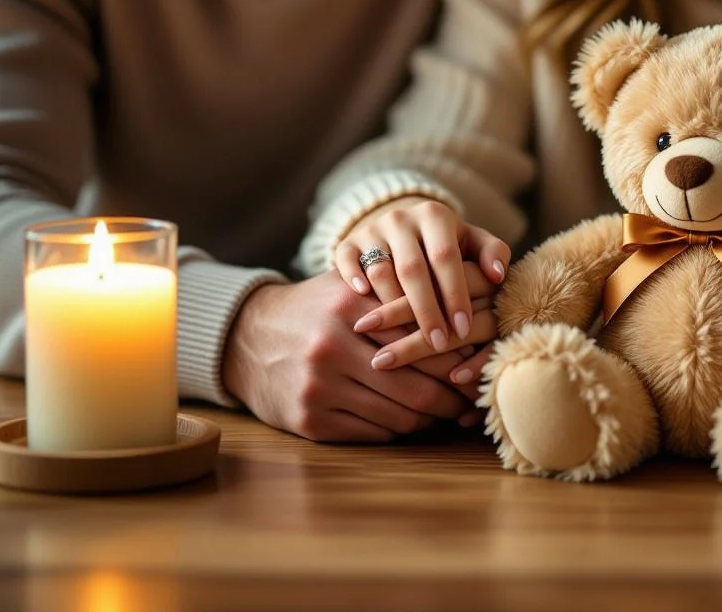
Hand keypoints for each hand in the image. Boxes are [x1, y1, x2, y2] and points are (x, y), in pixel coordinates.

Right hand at [222, 270, 473, 441]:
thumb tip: (461, 317)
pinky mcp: (310, 421)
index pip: (421, 340)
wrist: (245, 339)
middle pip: (415, 387)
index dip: (456, 358)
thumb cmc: (314, 310)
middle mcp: (331, 348)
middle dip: (451, 398)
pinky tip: (411, 422)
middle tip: (472, 400)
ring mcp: (319, 388)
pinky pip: (373, 433)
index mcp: (347, 308)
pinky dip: (399, 430)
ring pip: (398, 417)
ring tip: (448, 412)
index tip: (476, 364)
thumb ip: (397, 295)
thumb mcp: (348, 289)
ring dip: (429, 419)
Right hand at [335, 197, 508, 354]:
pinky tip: (366, 318)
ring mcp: (370, 230)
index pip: (446, 257)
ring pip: (380, 271)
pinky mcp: (347, 243)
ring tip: (407, 342)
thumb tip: (497, 274)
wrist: (402, 228)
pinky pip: (346, 263)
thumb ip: (492, 252)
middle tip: (439, 344)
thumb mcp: (472, 242)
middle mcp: (400, 218)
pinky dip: (354, 285)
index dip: (455, 294)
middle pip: (412, 268)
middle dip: (427, 310)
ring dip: (394, 310)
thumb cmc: (446, 245)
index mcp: (434, 215)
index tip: (464, 329)